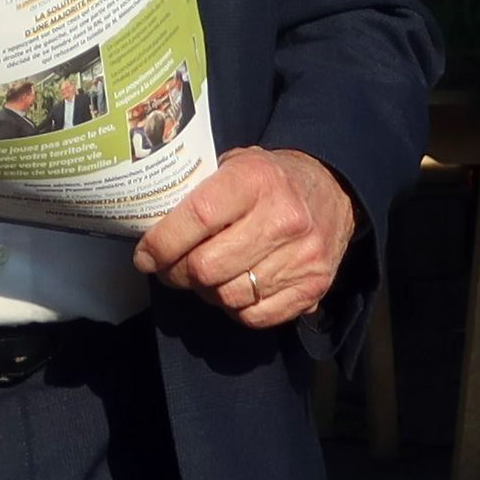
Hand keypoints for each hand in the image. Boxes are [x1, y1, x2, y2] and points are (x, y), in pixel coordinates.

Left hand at [132, 148, 357, 332]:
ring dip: (206, 292)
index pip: (198, 217)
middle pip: (207, 267)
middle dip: (177, 274)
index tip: (145, 256)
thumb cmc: (270, 178)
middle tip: (170, 269)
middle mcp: (284, 218)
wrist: (334, 189)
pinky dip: (235, 309)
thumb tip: (148, 223)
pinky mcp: (313, 286)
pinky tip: (233, 288)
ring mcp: (303, 256)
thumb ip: (198, 188)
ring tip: (204, 277)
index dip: (162, 243)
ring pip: (228, 296)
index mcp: (257, 179)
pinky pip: (255, 316)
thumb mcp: (236, 162)